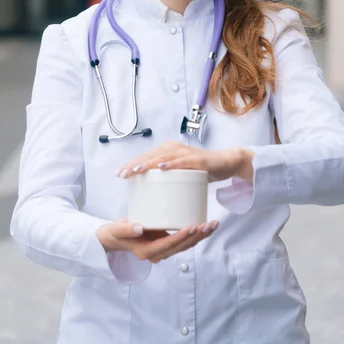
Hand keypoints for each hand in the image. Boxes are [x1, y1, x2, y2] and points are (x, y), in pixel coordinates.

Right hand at [96, 218, 218, 263]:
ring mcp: (164, 249)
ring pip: (186, 245)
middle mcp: (159, 253)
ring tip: (213, 225)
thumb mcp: (117, 230)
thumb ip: (127, 229)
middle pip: (181, 247)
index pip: (168, 245)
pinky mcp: (168, 243)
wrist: (116, 238)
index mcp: (147, 252)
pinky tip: (206, 225)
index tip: (192, 226)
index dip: (181, 237)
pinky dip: (196, 234)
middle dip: (197, 236)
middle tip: (209, 224)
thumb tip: (139, 228)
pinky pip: (185, 241)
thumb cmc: (117, 233)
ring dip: (201, 236)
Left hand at [116, 140, 254, 182]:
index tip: (119, 174)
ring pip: (163, 158)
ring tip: (136, 171)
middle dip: (135, 165)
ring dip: (148, 164)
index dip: (131, 164)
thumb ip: (167, 180)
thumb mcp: (180, 175)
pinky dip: (171, 164)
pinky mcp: (198, 160)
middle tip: (122, 174)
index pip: (145, 157)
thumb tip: (150, 194)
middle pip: (150, 157)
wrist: (225, 164)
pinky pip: (182, 162)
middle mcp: (174, 149)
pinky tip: (161, 167)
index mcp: (167, 152)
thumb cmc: (200, 170)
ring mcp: (185, 154)